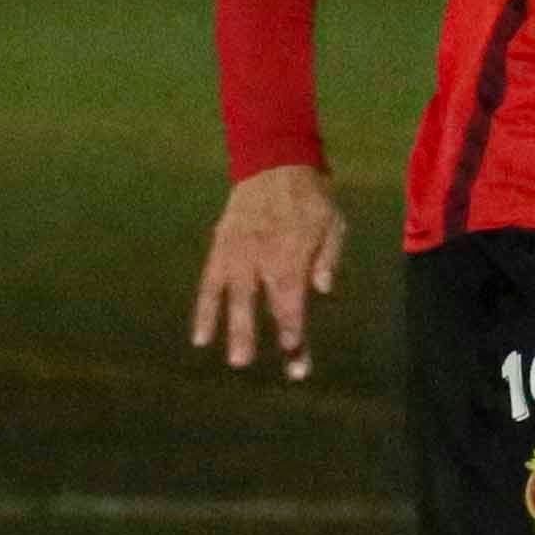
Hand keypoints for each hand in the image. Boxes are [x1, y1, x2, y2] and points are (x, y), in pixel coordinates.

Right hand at [191, 163, 347, 382]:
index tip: (296, 357)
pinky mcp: (220, 249)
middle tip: (282, 371)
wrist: (274, 163)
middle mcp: (261, 258)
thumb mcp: (334, 222)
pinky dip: (204, 311)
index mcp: (291, 254)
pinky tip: (200, 338)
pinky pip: (208, 284)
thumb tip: (324, 290)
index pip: (292, 301)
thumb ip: (328, 257)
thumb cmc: (311, 198)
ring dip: (236, 330)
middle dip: (274, 340)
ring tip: (238, 362)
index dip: (294, 330)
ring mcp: (237, 254)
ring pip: (234, 298)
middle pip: (268, 306)